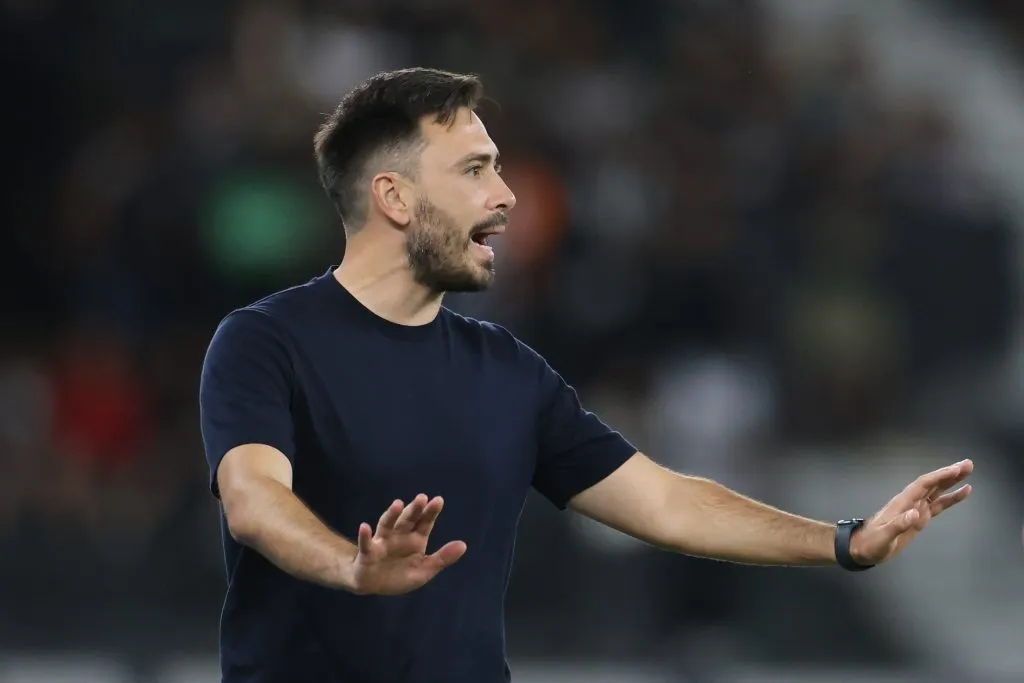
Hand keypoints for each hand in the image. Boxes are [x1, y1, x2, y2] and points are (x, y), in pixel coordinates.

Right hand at [345, 494, 466, 595]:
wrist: (372, 585)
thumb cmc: (399, 575)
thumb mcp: (424, 570)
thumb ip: (442, 558)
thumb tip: (464, 545)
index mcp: (415, 539)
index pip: (425, 523)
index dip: (431, 512)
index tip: (438, 500)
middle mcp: (399, 536)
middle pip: (408, 520)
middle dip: (414, 510)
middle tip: (422, 498)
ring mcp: (383, 542)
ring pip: (387, 525)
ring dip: (392, 515)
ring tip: (398, 504)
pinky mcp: (368, 552)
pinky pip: (366, 543)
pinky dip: (364, 535)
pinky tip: (364, 527)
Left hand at [849, 459, 973, 565]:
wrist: (864, 548)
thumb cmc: (872, 542)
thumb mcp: (884, 537)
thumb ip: (898, 525)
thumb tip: (915, 513)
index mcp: (903, 502)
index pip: (923, 484)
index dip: (939, 476)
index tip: (956, 469)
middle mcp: (911, 501)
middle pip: (932, 483)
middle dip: (949, 474)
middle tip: (968, 464)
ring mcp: (916, 509)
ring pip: (937, 491)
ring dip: (952, 481)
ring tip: (968, 471)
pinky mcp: (920, 518)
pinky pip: (939, 505)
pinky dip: (951, 498)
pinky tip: (963, 493)